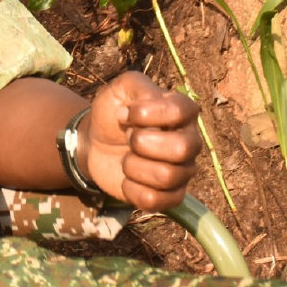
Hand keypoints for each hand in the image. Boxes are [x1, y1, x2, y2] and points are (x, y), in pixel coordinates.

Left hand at [79, 71, 200, 210]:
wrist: (96, 143)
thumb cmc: (113, 113)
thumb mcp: (120, 88)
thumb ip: (137, 86)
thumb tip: (149, 104)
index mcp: (183, 111)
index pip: (181, 111)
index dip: (148, 113)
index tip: (124, 113)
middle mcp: (190, 141)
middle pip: (182, 148)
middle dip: (143, 143)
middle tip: (128, 138)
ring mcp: (183, 171)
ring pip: (167, 176)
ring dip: (134, 167)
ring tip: (126, 158)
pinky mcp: (170, 196)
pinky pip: (157, 201)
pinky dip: (132, 190)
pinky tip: (127, 179)